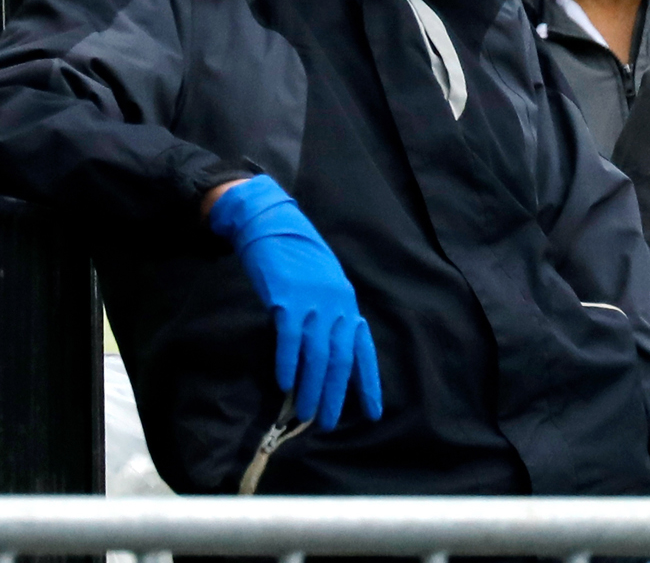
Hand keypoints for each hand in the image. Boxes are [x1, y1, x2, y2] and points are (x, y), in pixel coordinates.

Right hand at [207, 175, 382, 429]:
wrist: (276, 226)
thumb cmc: (300, 261)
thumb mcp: (325, 290)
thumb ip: (330, 320)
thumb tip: (328, 359)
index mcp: (348, 306)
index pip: (363, 351)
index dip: (368, 383)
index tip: (373, 412)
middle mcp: (337, 306)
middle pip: (340, 359)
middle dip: (336, 394)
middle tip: (328, 422)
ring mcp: (313, 303)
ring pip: (317, 355)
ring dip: (312, 387)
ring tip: (306, 413)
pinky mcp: (287, 299)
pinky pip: (290, 338)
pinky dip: (288, 363)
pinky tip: (284, 383)